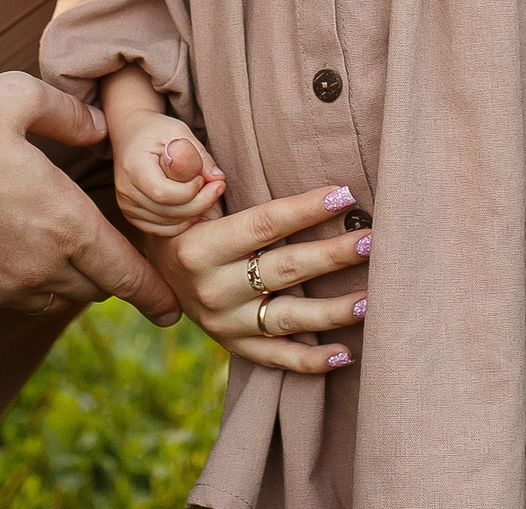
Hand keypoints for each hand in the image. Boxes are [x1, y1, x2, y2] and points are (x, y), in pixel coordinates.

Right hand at [0, 71, 178, 322]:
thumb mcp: (14, 98)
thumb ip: (68, 113)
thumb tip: (98, 126)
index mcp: (62, 224)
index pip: (124, 273)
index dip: (153, 293)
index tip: (172, 310)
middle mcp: (37, 267)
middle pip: (94, 288)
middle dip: (112, 275)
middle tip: (122, 260)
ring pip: (55, 297)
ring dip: (70, 279)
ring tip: (72, 252)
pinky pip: (16, 298)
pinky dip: (31, 282)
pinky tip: (19, 250)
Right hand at [114, 108, 227, 236]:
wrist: (130, 134)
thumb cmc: (156, 131)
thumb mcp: (179, 132)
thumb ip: (198, 155)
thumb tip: (217, 178)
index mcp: (133, 167)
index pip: (163, 193)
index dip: (190, 191)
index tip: (204, 177)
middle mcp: (125, 191)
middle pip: (167, 211)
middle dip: (199, 203)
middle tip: (218, 187)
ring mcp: (126, 206)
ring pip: (167, 224)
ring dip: (193, 213)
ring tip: (207, 194)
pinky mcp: (132, 215)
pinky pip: (161, 230)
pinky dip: (182, 223)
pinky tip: (194, 208)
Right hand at [150, 183, 373, 372]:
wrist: (153, 271)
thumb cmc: (184, 221)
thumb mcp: (182, 196)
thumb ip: (194, 175)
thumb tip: (205, 164)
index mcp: (199, 248)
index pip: (262, 225)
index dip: (305, 209)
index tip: (345, 194)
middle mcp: (213, 290)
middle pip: (285, 270)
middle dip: (332, 255)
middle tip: (371, 239)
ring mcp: (225, 324)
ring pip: (288, 319)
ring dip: (332, 310)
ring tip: (370, 297)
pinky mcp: (236, 346)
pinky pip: (278, 359)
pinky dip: (312, 361)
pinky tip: (347, 353)